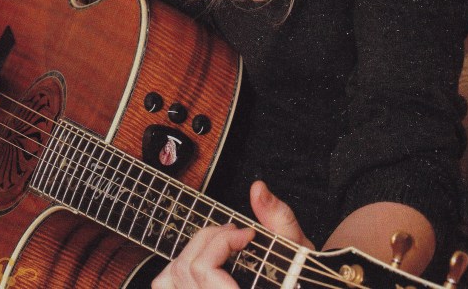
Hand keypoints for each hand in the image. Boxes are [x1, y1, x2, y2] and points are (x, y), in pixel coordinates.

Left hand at [151, 181, 313, 287]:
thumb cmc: (299, 279)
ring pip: (169, 280)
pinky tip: (201, 260)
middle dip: (209, 240)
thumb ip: (279, 219)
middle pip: (185, 269)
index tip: (248, 234)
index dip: (223, 242)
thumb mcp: (297, 250)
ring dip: (190, 253)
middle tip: (235, 234)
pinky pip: (168, 286)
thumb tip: (257, 189)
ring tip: (219, 247)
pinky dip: (177, 270)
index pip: (203, 271)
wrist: (299, 287)